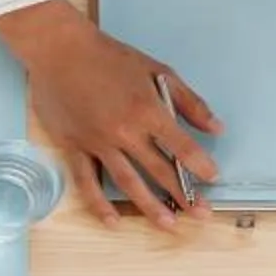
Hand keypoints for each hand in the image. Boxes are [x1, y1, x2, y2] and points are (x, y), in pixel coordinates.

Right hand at [0, 1, 221, 233]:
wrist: (60, 51)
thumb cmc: (108, 57)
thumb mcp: (157, 70)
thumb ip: (188, 101)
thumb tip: (215, 128)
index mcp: (147, 110)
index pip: (180, 146)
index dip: (199, 165)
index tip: (212, 178)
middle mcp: (124, 132)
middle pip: (159, 170)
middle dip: (183, 194)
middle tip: (201, 214)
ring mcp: (97, 143)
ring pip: (127, 182)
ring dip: (150, 206)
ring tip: (168, 224)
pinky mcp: (73, 147)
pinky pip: (87, 182)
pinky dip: (99, 204)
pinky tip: (113, 221)